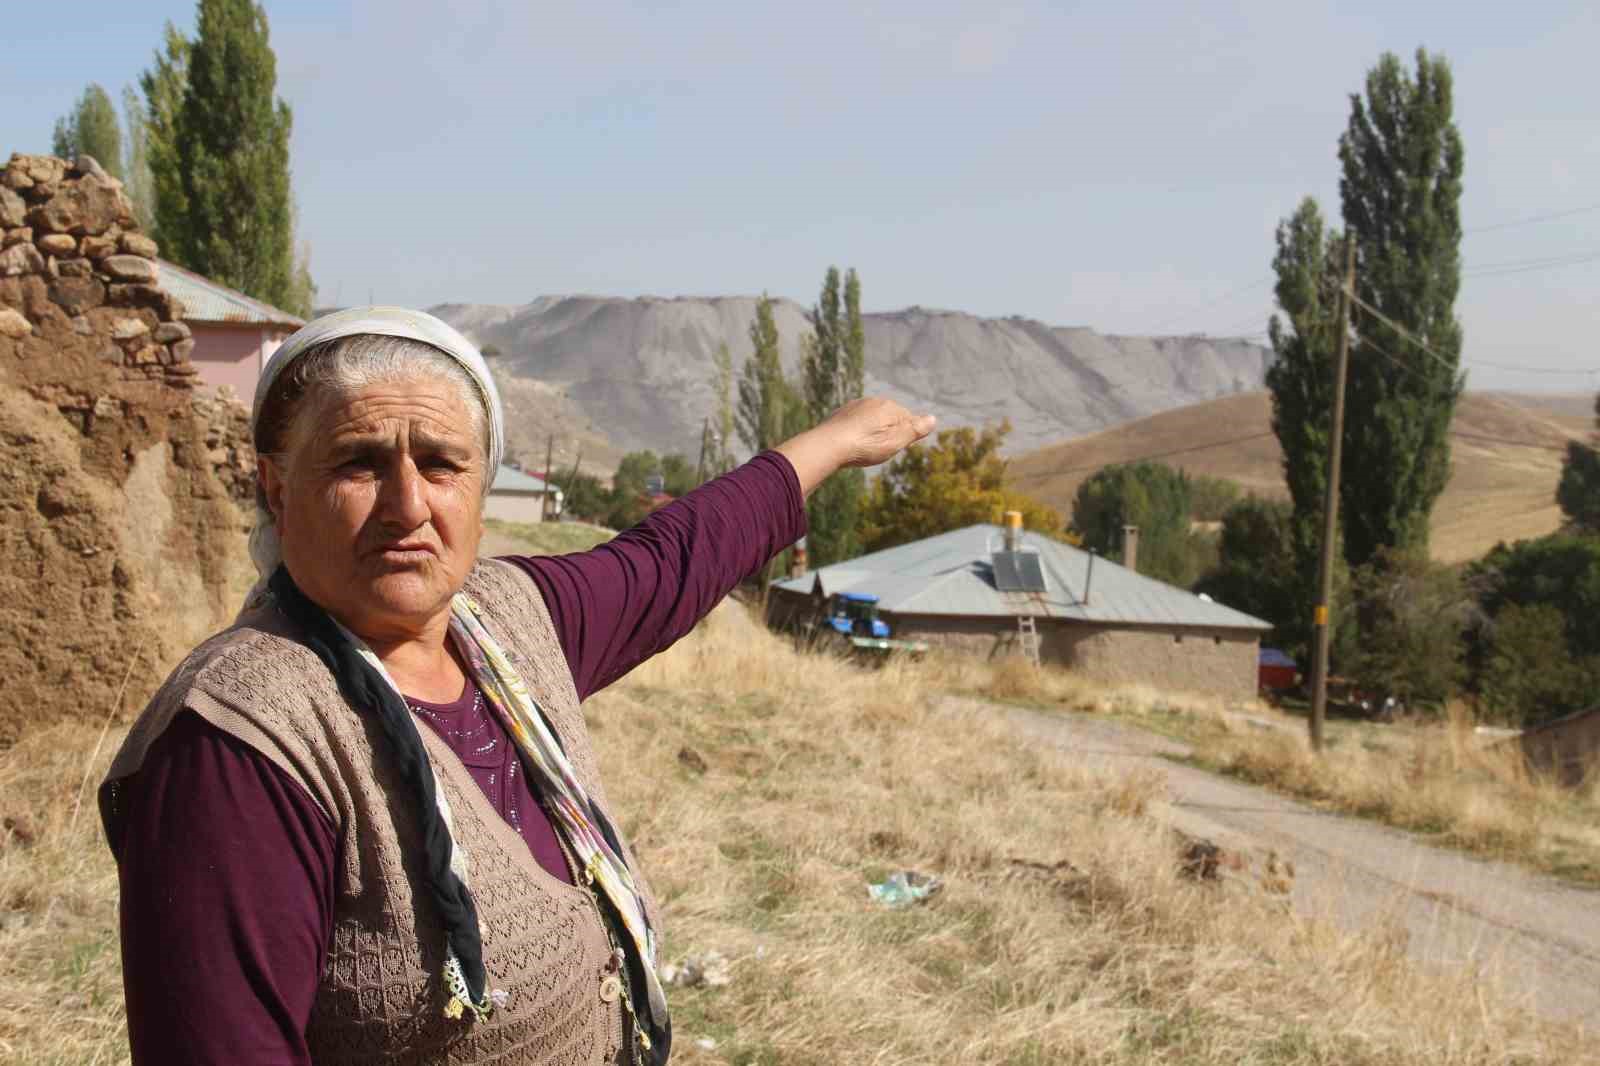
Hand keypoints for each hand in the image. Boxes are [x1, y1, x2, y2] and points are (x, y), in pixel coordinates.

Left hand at [776, 397, 935, 495]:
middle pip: (890, 419)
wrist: (828, 445)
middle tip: (878, 451)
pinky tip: (851, 446)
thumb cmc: (864, 445)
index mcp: (889, 406)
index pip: (908, 420)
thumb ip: (915, 430)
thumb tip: (934, 419)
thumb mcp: (895, 441)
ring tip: (865, 449)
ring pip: (872, 420)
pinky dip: (857, 433)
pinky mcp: (840, 415)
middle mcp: (872, 401)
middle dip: (889, 433)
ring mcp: (855, 407)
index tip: (895, 448)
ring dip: (872, 433)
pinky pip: (856, 424)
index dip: (905, 437)